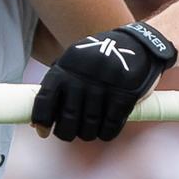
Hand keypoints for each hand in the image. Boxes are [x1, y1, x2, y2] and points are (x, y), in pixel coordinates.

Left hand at [31, 22, 177, 141]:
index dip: (41, 120)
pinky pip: (111, 126)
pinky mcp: (125, 96)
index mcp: (65, 68)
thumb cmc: (99, 58)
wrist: (139, 44)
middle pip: (67, 120)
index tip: (43, 132)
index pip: (44, 100)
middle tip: (69, 133)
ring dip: (88, 134)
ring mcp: (104, 87)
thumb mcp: (74, 61)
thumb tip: (39, 120)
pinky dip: (106, 133)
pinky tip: (105, 131)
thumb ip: (59, 86)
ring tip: (88, 131)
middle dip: (66, 133)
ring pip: (89, 127)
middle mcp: (82, 78)